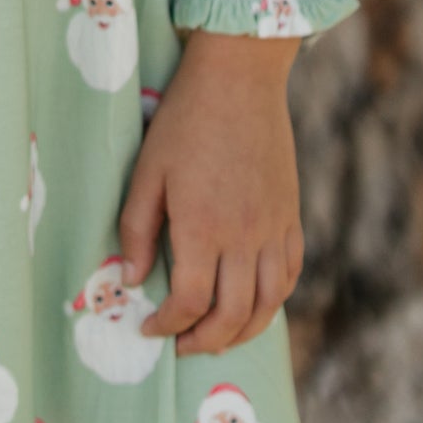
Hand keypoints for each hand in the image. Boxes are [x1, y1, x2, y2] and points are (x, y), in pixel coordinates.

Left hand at [116, 31, 303, 356]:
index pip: (191, 302)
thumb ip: (137, 230)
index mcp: (204, 228)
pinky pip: (290, 272)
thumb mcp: (147, 172)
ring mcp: (274, 227)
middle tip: (182, 344)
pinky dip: (274, 299)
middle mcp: (245, 236)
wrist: (240, 78)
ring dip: (243, 331)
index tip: (150, 327)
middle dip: (204, 340)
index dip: (168, 325)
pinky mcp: (290, 215)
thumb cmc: (185, 121)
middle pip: (232, 315)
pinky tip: (254, 302)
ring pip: (269, 303)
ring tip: (217, 336)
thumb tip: (132, 279)